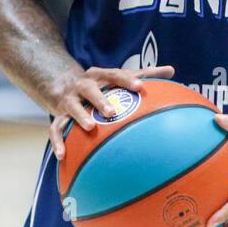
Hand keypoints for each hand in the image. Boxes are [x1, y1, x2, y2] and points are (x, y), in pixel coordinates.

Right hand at [47, 64, 174, 160]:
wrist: (61, 84)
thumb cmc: (101, 85)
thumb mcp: (118, 78)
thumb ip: (145, 75)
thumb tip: (172, 71)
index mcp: (100, 76)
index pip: (114, 75)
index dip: (126, 80)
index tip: (140, 87)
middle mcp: (83, 85)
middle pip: (90, 89)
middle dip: (100, 99)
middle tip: (112, 111)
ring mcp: (70, 100)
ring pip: (73, 108)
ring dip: (80, 117)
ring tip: (90, 128)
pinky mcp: (59, 115)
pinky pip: (56, 129)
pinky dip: (58, 141)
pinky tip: (62, 156)